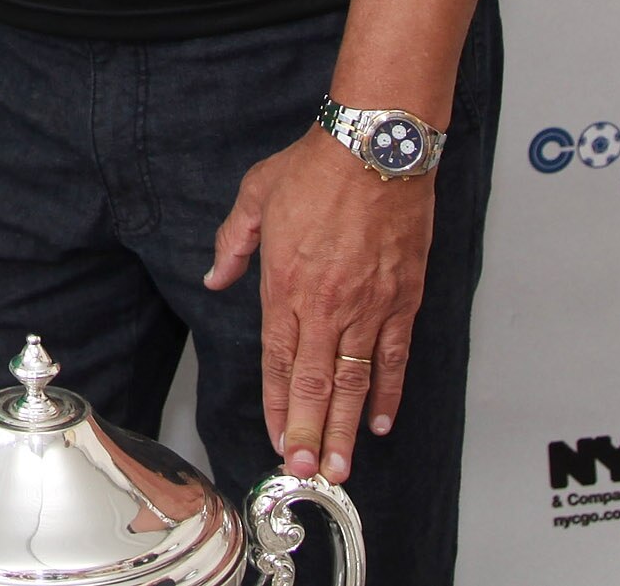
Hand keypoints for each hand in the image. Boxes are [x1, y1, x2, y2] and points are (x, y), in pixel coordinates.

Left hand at [205, 129, 432, 485]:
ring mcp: (369, 305)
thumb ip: (233, 244)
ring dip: (348, 428)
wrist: (375, 147)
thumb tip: (215, 276)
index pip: (277, 360)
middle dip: (310, 433)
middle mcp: (326, 304)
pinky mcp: (404, 298)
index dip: (276, 405)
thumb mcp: (255, 196)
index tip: (277, 439)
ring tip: (342, 465)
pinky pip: (395, 356)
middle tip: (307, 472)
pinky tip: (383, 420)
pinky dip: (390, 392)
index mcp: (285, 284)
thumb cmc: (317, 167)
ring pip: (357, 381)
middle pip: (316, 383)